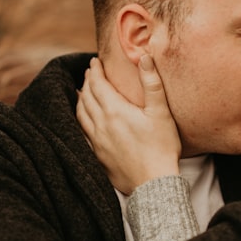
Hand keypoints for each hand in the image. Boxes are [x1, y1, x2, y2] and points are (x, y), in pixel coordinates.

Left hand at [76, 55, 180, 193]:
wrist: (153, 183)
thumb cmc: (161, 147)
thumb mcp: (161, 112)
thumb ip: (152, 83)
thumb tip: (145, 57)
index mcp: (115, 111)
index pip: (98, 84)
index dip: (95, 71)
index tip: (95, 62)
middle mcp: (101, 124)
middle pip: (87, 97)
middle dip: (87, 81)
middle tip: (90, 72)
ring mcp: (97, 141)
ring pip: (81, 114)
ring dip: (80, 99)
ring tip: (81, 91)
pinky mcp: (97, 155)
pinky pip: (82, 132)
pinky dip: (79, 119)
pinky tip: (82, 119)